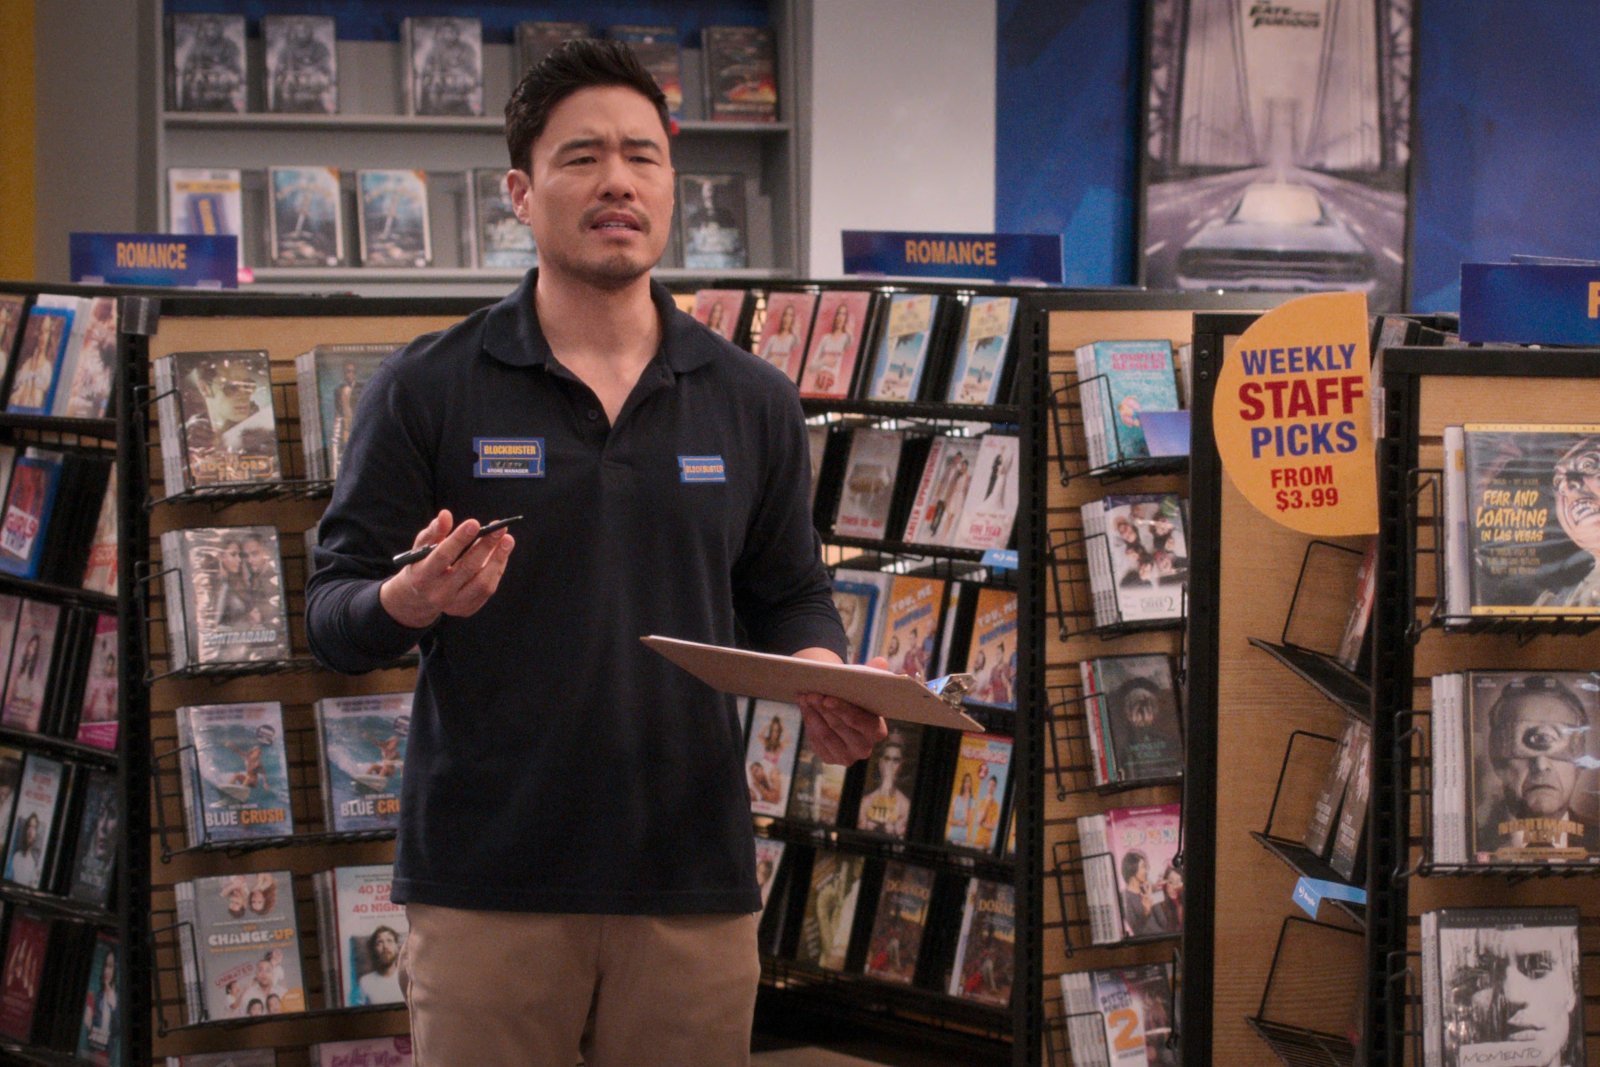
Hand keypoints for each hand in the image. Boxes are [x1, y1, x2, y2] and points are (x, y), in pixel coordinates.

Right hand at [379, 509, 514, 628]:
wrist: (417, 598)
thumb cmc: (422, 564)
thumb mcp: (421, 547)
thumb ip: (434, 531)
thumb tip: (446, 515)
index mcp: (423, 575)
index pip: (443, 555)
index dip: (459, 539)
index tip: (475, 523)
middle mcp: (438, 593)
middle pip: (467, 568)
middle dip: (486, 546)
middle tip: (501, 528)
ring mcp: (454, 604)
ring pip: (482, 583)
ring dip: (497, 560)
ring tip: (507, 540)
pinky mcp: (466, 609)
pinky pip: (487, 590)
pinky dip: (496, 570)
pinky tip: (501, 554)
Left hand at [794, 650, 889, 764]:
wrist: (842, 709)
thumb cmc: (856, 695)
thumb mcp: (865, 683)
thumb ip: (875, 673)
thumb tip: (880, 662)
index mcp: (877, 731)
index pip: (862, 723)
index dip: (844, 710)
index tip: (827, 698)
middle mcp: (864, 748)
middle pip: (840, 728)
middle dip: (824, 709)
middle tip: (811, 693)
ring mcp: (846, 756)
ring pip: (825, 734)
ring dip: (813, 714)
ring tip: (804, 696)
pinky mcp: (830, 758)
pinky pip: (816, 741)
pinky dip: (808, 721)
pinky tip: (803, 706)